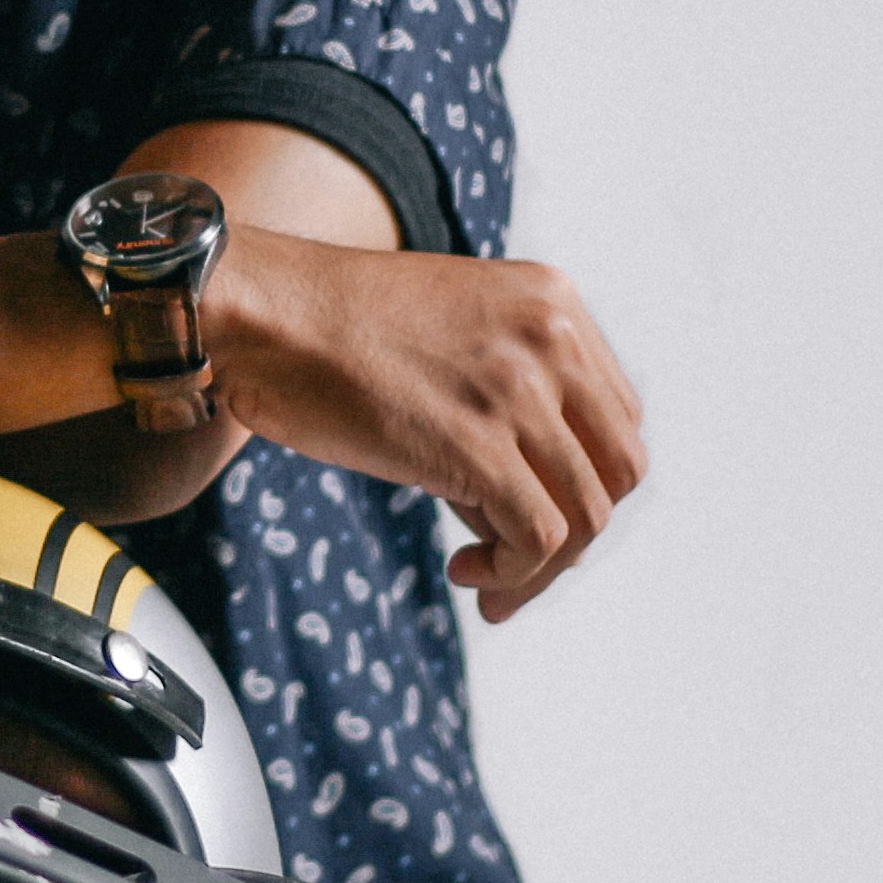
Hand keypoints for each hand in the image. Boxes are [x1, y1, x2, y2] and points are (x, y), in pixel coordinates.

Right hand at [202, 234, 645, 619]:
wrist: (262, 312)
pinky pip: (539, 539)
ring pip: (588, 513)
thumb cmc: (328, 330)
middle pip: (620, 468)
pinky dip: (513, 575)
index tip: (530, 513)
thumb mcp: (450, 331)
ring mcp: (519, 392)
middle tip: (517, 564)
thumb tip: (534, 508)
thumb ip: (506, 392)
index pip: (617, 417)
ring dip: (542, 569)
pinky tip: (465, 573)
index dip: (582, 479)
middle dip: (577, 531)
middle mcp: (552, 339)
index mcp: (553, 302)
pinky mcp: (478, 447)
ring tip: (484, 581)